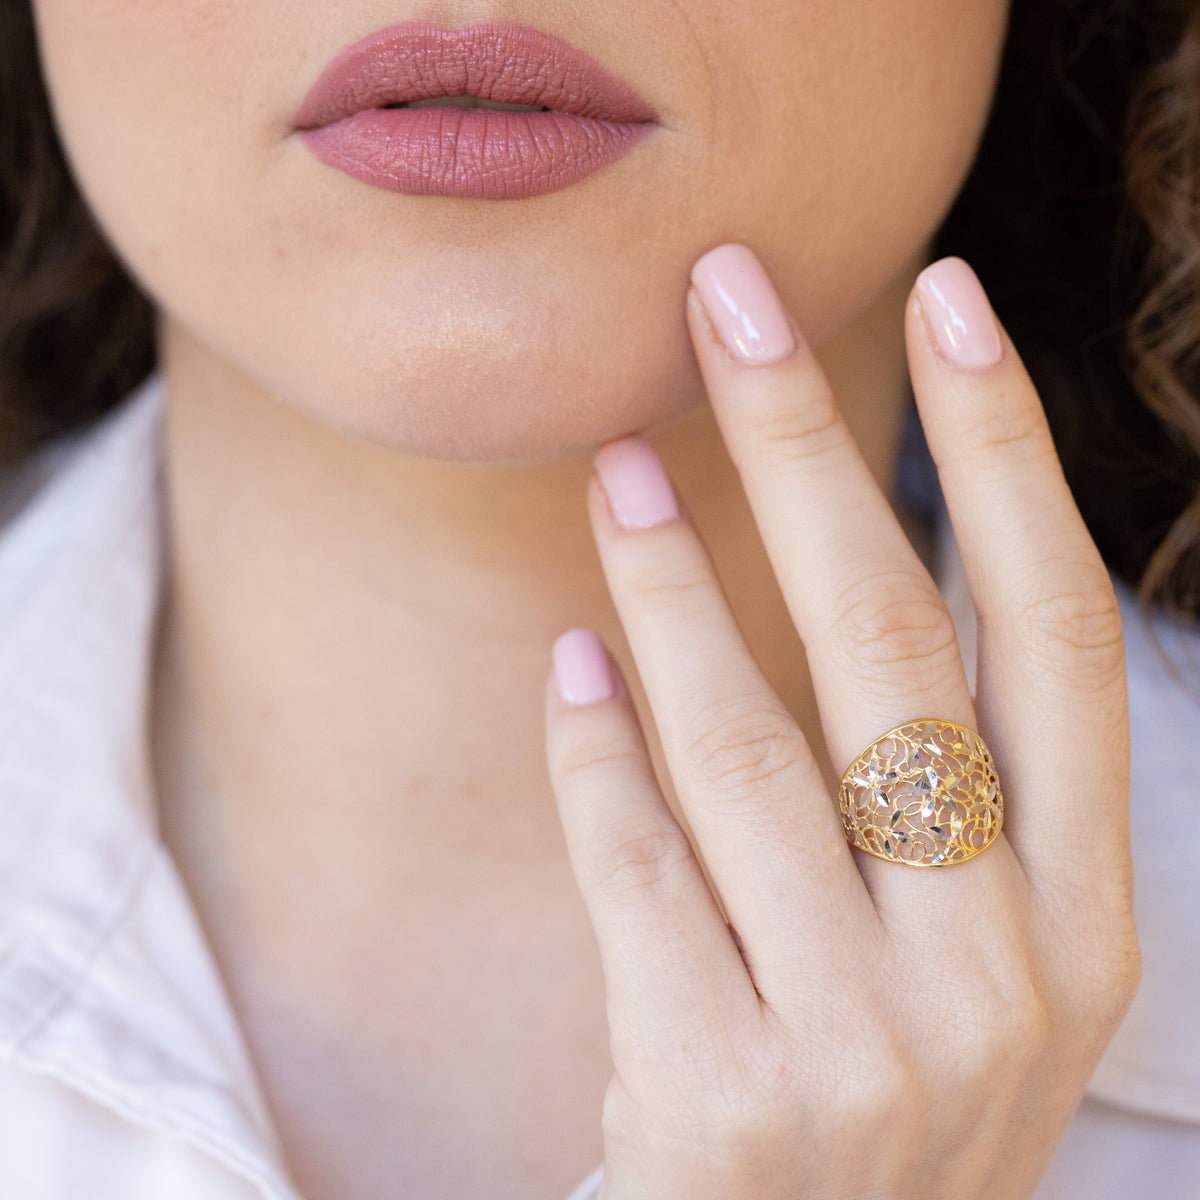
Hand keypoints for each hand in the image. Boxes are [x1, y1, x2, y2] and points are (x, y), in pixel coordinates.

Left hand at [543, 246, 1140, 1198]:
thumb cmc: (883, 1101)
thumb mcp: (964, 964)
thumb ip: (940, 797)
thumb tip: (850, 564)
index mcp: (1081, 925)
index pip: (1049, 635)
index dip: (1005, 453)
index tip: (952, 303)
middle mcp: (997, 976)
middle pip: (892, 643)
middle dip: (809, 445)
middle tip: (729, 302)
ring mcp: (864, 1049)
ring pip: (749, 746)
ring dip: (674, 584)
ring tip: (618, 466)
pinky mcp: (720, 1106)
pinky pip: (640, 874)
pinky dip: (597, 758)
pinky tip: (571, 662)